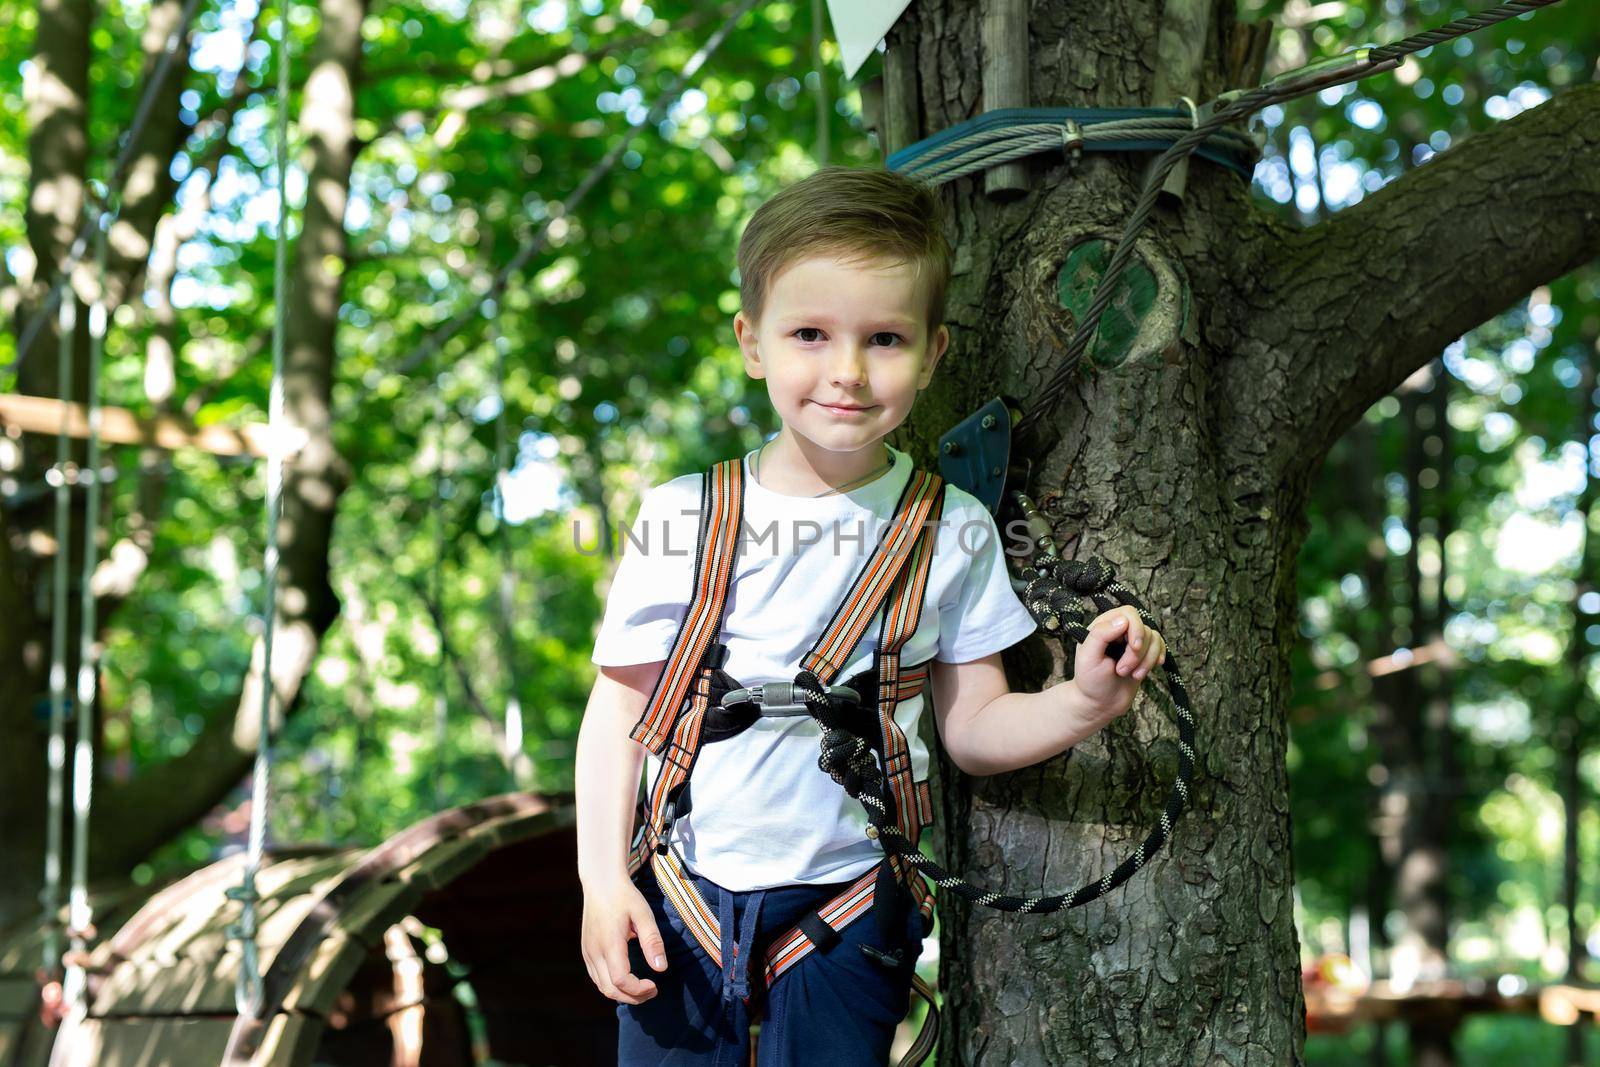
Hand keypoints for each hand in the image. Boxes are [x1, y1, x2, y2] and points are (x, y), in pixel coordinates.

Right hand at [581, 877, 667, 1004]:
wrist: (601, 883)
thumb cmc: (624, 897)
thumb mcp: (643, 914)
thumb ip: (652, 941)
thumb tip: (661, 968)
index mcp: (609, 944)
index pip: (621, 980)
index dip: (638, 989)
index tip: (655, 985)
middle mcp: (594, 952)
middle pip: (610, 990)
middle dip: (633, 997)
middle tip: (652, 991)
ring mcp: (587, 953)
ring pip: (602, 987)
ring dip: (622, 994)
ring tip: (643, 988)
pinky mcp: (586, 951)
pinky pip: (597, 978)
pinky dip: (612, 985)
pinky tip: (628, 980)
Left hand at [1070, 606, 1166, 729]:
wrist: (1100, 704)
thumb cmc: (1090, 681)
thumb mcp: (1088, 657)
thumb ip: (1101, 635)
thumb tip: (1123, 620)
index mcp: (1102, 626)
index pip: (1129, 614)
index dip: (1136, 629)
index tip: (1134, 648)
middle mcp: (1118, 631)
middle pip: (1144, 627)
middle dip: (1139, 651)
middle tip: (1123, 670)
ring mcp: (1132, 643)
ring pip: (1154, 638)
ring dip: (1146, 660)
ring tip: (1130, 675)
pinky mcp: (1143, 654)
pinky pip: (1160, 646)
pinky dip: (1157, 659)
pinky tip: (1145, 671)